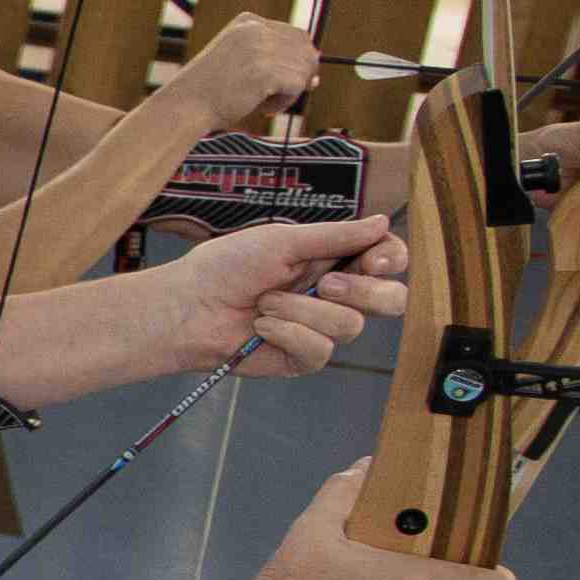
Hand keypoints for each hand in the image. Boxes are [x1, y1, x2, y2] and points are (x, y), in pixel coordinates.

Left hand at [167, 211, 400, 382]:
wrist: (187, 307)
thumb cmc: (226, 267)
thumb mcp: (281, 242)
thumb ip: (335, 235)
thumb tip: (381, 222)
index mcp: (334, 259)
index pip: (387, 259)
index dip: (392, 260)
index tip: (375, 260)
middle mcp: (335, 295)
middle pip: (390, 300)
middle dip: (362, 292)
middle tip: (324, 285)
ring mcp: (321, 328)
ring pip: (350, 325)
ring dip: (302, 311)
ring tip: (265, 303)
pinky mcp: (303, 357)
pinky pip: (321, 350)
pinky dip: (288, 334)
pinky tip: (260, 327)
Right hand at [169, 7, 329, 127]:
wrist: (185, 106)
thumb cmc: (210, 91)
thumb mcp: (240, 63)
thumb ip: (273, 61)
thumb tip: (316, 76)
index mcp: (248, 22)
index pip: (296, 35)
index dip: (298, 60)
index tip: (286, 81)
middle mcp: (257, 29)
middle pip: (306, 50)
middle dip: (299, 75)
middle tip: (277, 95)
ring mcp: (261, 48)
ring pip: (304, 70)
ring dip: (290, 92)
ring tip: (263, 103)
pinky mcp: (266, 70)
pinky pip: (297, 87)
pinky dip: (284, 103)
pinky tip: (263, 109)